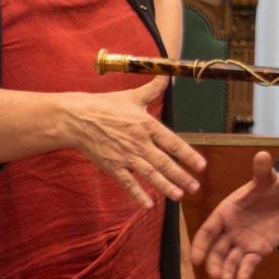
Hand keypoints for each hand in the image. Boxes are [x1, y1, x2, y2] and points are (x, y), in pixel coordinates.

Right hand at [71, 77, 206, 206]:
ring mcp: (125, 156)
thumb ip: (153, 88)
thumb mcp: (133, 96)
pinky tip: (148, 204)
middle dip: (181, 176)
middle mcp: (139, 142)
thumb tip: (168, 74)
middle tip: (195, 187)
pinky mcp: (112, 166)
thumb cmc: (106, 106)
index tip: (201, 165)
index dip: (188, 155)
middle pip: (164, 162)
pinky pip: (127, 182)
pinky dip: (137, 194)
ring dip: (165, 186)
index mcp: (146, 125)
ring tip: (179, 196)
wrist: (78, 118)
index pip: (172, 142)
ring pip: (149, 174)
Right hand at [191, 151, 278, 278]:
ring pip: (229, 260)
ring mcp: (243, 241)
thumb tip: (262, 155)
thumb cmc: (273, 186)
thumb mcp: (268, 178)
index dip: (200, 245)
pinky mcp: (258, 251)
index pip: (208, 230)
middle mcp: (231, 229)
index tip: (195, 259)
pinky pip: (248, 264)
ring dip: (225, 271)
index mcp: (227, 212)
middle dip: (213, 263)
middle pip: (216, 250)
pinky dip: (243, 272)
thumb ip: (262, 170)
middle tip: (215, 275)